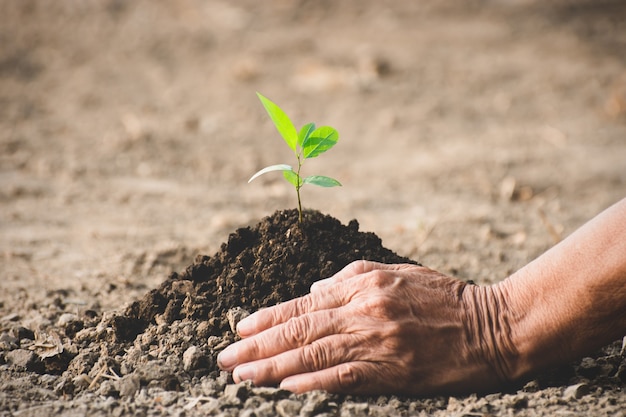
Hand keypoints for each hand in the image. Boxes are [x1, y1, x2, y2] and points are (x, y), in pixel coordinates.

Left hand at [217, 260, 515, 394]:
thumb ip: (350, 278)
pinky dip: (312, 381)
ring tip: (243, 375)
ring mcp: (377, 340)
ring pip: (314, 353)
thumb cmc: (442, 296)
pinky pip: (344, 376)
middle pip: (301, 329)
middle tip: (225, 358)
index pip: (304, 302)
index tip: (240, 328)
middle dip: (258, 345)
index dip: (268, 317)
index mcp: (363, 284)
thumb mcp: (395, 273)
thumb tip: (312, 288)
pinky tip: (286, 387)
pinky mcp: (392, 369)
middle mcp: (364, 309)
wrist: (490, 325)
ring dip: (274, 366)